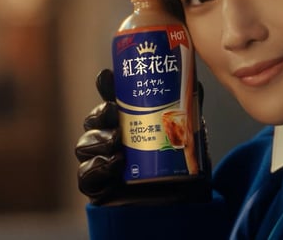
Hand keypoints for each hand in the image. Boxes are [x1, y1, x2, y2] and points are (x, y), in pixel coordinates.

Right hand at [75, 69, 212, 204]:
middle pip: (95, 120)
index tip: (108, 77)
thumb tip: (197, 84)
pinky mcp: (99, 187)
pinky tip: (112, 163)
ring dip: (98, 139)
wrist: (181, 203)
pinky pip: (86, 176)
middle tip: (113, 110)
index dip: (107, 86)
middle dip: (100, 112)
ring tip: (115, 140)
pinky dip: (96, 167)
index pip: (112, 98)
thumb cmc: (181, 167)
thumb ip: (190, 112)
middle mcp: (112, 138)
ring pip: (85, 145)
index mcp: (129, 121)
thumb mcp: (190, 136)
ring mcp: (102, 162)